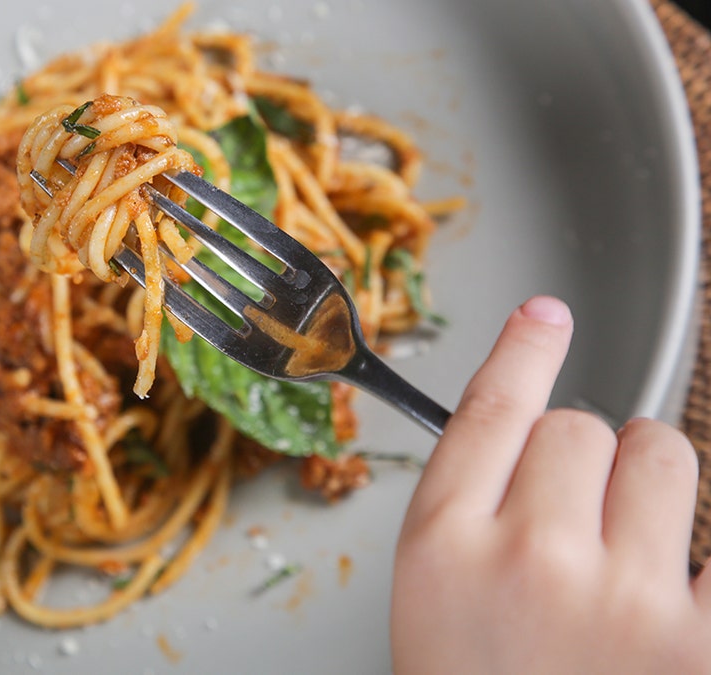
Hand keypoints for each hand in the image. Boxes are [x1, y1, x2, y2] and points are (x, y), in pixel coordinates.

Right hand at [392, 295, 707, 672]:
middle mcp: (532, 558)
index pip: (493, 411)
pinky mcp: (702, 640)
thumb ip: (468, 504)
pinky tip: (676, 576)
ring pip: (662, 454)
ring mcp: (627, 600)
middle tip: (574, 526)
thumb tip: (532, 409)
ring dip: (650, 487)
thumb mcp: (430, 596)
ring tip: (632, 553)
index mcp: (446, 546)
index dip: (524, 350)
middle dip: (582, 462)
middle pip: (580, 427)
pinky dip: (702, 545)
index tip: (547, 317)